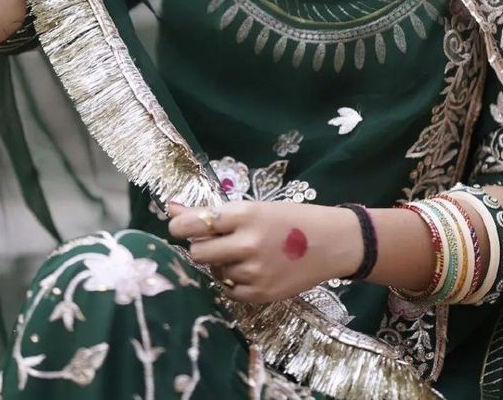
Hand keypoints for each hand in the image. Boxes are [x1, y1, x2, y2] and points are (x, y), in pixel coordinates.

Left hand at [167, 200, 361, 303]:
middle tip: (214, 242)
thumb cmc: (289, 218)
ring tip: (243, 254)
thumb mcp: (252, 208)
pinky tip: (251, 269)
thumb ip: (211, 213)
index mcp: (244, 214)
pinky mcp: (261, 294)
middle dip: (200, 248)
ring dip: (220, 264)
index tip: (178, 228)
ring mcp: (254, 271)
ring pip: (214, 272)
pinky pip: (229, 290)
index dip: (179, 227)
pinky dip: (233, 281)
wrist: (331, 242)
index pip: (194, 223)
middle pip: (198, 253)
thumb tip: (171, 208)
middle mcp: (247, 243)